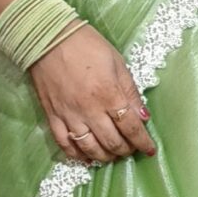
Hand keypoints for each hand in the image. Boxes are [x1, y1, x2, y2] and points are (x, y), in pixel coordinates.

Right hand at [28, 21, 156, 165]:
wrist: (48, 38)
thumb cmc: (86, 45)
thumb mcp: (117, 62)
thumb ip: (130, 92)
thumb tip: (143, 116)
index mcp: (109, 94)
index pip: (131, 127)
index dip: (143, 142)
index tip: (150, 150)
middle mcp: (90, 110)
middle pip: (112, 142)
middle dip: (126, 150)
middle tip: (131, 150)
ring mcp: (69, 116)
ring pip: (90, 148)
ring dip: (105, 156)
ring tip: (112, 155)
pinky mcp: (52, 116)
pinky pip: (65, 143)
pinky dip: (77, 155)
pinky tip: (86, 158)